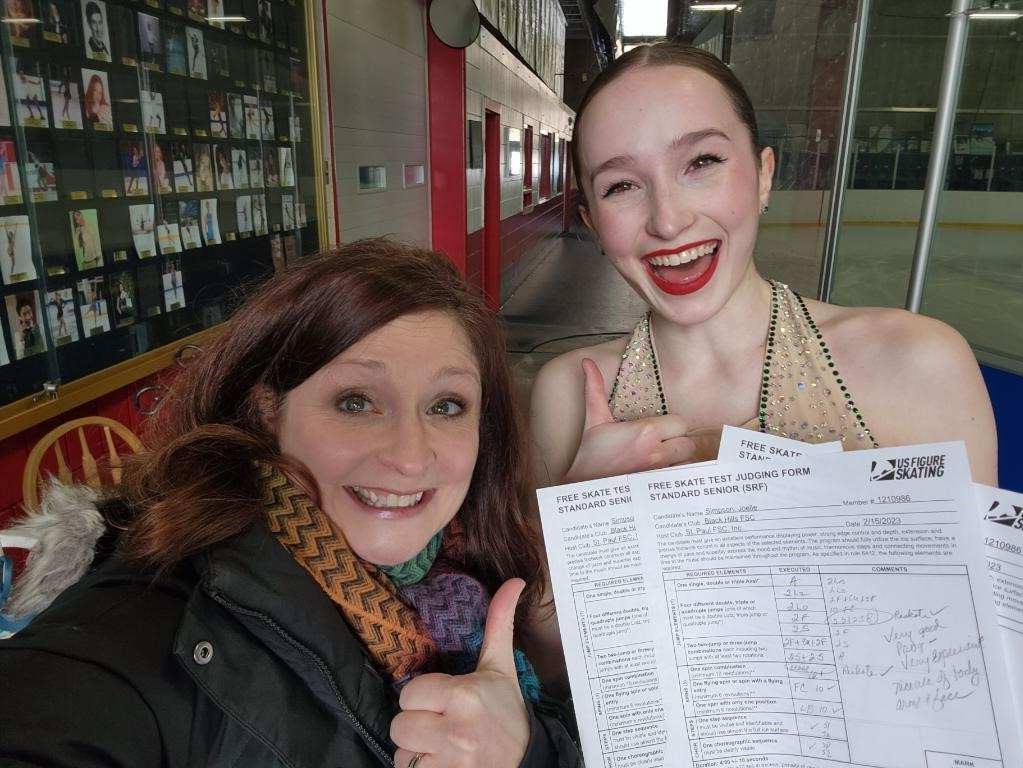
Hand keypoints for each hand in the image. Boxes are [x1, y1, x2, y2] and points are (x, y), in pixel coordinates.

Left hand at [391, 579, 529, 767]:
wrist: (528, 760)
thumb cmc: (508, 713)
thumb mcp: (501, 668)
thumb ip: (499, 623)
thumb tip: (515, 581)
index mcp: (464, 695)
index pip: (409, 693)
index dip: (422, 697)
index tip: (442, 700)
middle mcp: (455, 730)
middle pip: (400, 724)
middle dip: (416, 725)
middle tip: (440, 724)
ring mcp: (450, 761)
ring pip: (402, 752)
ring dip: (417, 750)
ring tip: (441, 745)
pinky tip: (442, 762)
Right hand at [563, 358, 695, 482]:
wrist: (581, 480)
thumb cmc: (589, 449)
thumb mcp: (594, 416)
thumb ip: (594, 387)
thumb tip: (587, 362)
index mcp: (645, 431)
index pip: (680, 423)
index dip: (671, 424)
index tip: (658, 426)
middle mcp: (655, 451)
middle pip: (688, 443)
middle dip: (678, 441)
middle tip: (661, 440)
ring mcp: (657, 471)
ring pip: (685, 461)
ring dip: (677, 458)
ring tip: (661, 454)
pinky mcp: (655, 484)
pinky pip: (676, 477)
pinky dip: (672, 473)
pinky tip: (657, 470)